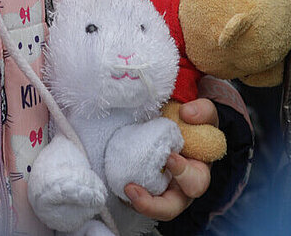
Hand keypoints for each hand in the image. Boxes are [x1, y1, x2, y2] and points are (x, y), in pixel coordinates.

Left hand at [124, 99, 215, 221]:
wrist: (173, 120)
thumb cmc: (191, 122)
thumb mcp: (203, 113)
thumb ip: (202, 111)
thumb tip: (187, 114)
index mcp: (198, 173)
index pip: (196, 183)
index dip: (183, 174)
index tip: (170, 157)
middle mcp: (179, 188)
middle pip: (170, 207)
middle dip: (153, 205)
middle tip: (132, 189)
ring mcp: (160, 188)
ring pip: (150, 206)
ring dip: (136, 202)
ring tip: (123, 189)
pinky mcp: (143, 182)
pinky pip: (135, 194)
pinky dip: (124, 191)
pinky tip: (115, 182)